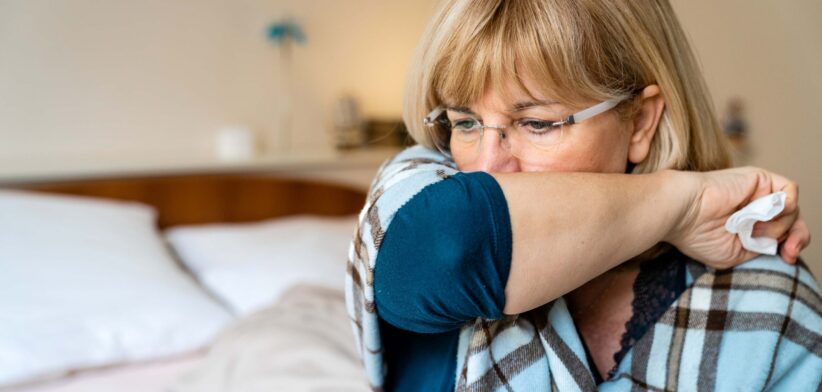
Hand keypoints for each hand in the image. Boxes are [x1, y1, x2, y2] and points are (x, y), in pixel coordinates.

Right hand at [666, 167, 810, 268]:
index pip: (783, 231)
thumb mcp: (736, 254)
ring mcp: (758, 192)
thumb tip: (786, 238)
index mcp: (747, 223)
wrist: (682, 213)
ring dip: (779, 227)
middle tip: (788, 251)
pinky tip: (762, 217)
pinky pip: (789, 192)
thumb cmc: (698, 235)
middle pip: (794, 219)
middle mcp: (754, 206)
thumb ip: (762, 247)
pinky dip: (784, 208)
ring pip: (792, 209)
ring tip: (754, 232)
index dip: (791, 244)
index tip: (786, 257)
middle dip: (798, 238)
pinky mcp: (760, 179)